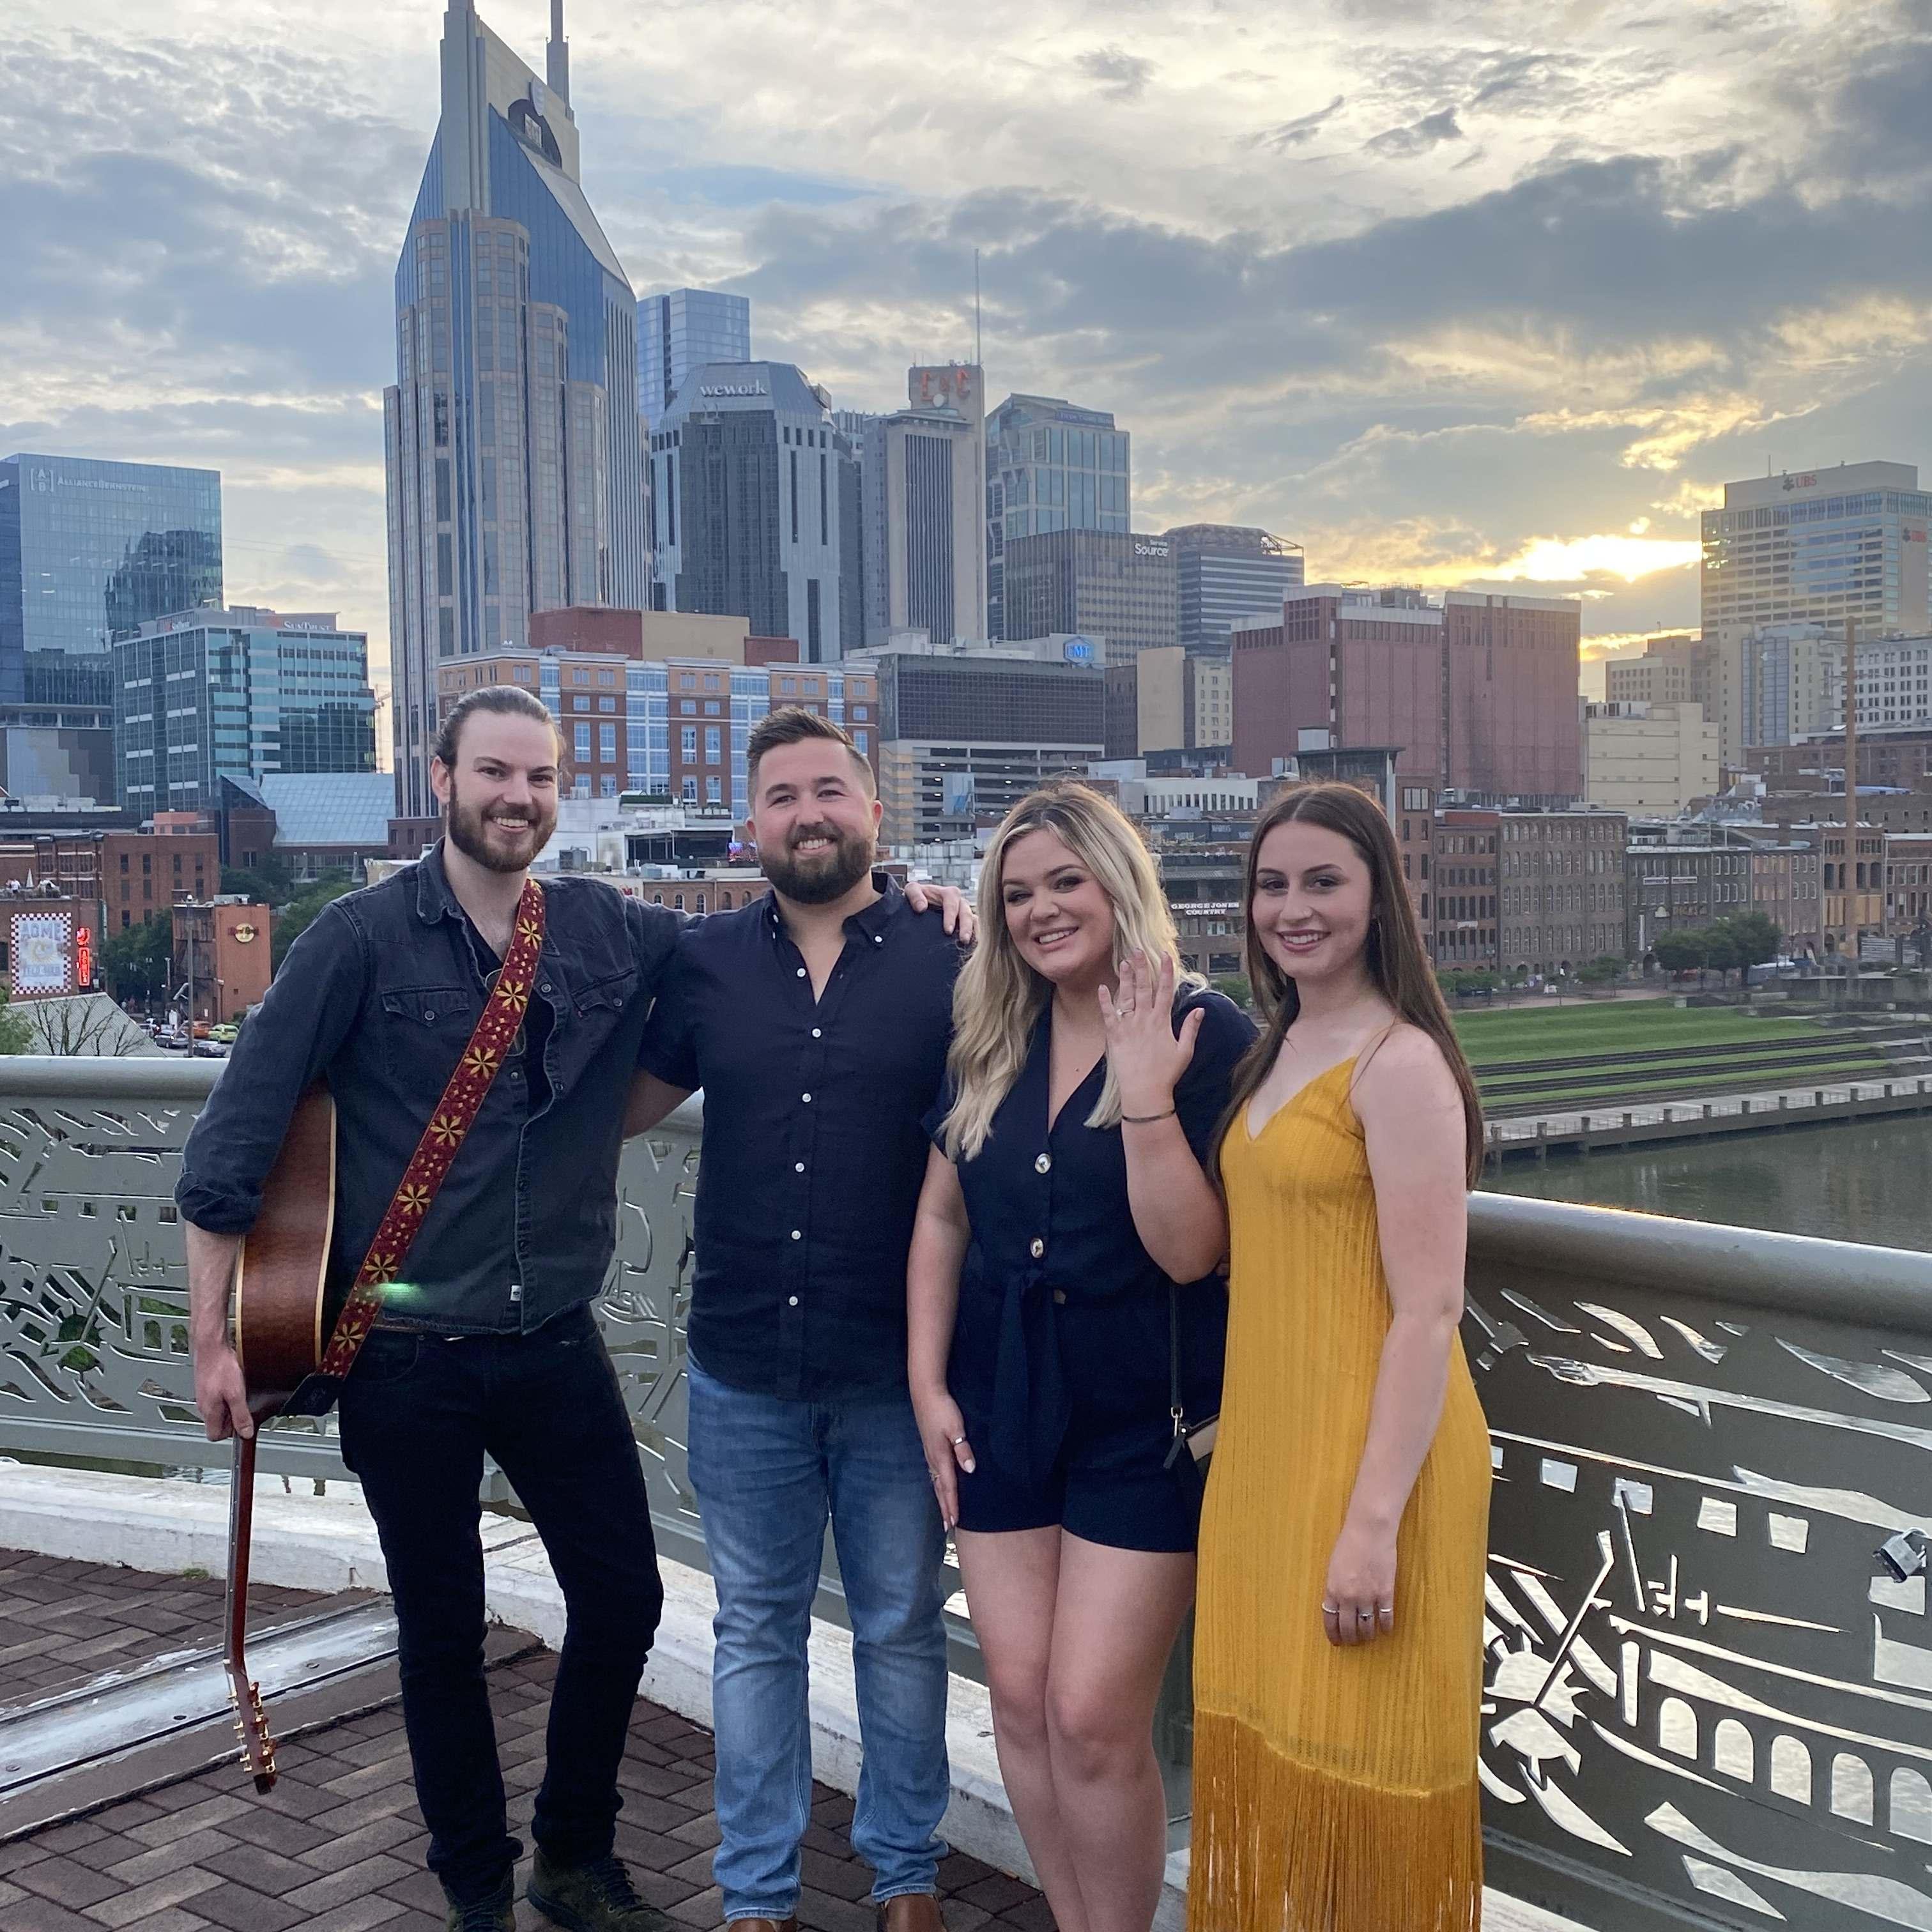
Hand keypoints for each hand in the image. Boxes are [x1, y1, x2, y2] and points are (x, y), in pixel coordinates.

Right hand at [193, 1339, 253, 1441]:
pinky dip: (228, 1396)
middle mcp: (203, 1406)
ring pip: (218, 1411)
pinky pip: (218, 1399)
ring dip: (231, 1407)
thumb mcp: (236, 1394)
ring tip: (240, 1394)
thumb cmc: (221, 1367)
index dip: (230, 1434)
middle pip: (217, 1423)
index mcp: (208, 1411)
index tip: (241, 1424)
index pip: (214, 1435)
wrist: (211, 1346)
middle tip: (243, 1406)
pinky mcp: (207, 1387)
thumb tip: (246, 1433)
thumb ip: (241, 1415)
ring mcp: (204, 1396)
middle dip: (232, 1419)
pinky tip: (234, 1385)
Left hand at [905, 879, 976, 944]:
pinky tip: (970, 946)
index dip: (951, 917)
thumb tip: (921, 908)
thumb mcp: (912, 890)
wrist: (921, 904)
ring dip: (972, 932)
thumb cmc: (918, 896)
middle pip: (966, 913)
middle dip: (966, 927)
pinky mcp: (966, 923)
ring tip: (968, 944)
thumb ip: (915, 895)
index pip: (952, 905)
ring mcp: (965, 913)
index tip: (947, 930)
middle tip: (963, 940)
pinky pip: (975, 928)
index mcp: (949, 893)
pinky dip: (974, 936)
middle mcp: (960, 902)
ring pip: (973, 920)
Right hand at [912, 1386, 974, 1531]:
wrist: (925, 1393)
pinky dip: (938, 1485)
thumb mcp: (956, 1427)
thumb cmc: (942, 1409)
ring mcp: (929, 1453)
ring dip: (941, 1498)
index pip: (949, 1487)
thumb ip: (963, 1449)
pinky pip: (934, 1473)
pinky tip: (939, 1486)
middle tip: (948, 1527)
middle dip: (945, 1507)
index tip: (955, 1522)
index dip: (953, 1505)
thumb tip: (970, 1470)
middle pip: (940, 1489)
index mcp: (941, 1457)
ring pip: (936, 1482)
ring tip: (944, 1512)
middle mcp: (933, 1459)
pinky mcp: (929, 1447)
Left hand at [1100, 951, 1201, 1116]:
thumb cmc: (1166, 1074)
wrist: (1145, 1091)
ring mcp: (1129, 1026)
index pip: (1165, 991)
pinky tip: (1102, 987)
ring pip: (1127, 997)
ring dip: (1126, 979)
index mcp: (1162, 1021)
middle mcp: (1145, 1020)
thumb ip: (1191, 1028)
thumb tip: (1200, 1009)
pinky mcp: (1115, 1035)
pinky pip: (1108, 1015)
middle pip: (1144, 988)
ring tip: (1124, 962)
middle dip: (1142, 967)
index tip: (1166, 955)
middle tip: (1138, 950)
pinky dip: (1105, 1001)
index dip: (1166, 972)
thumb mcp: (1185, 1051)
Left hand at [1321, 1518, 1396, 1648]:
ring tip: (1368, 1638)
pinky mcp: (1385, 1594)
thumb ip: (1335, 1587)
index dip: (1334, 1634)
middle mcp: (1348, 1598)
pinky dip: (1386, 1627)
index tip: (1336, 1642)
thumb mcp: (1333, 1567)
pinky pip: (1386, 1618)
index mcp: (1332, 1590)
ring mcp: (1367, 1597)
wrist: (1369, 1532)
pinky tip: (1385, 1630)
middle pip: (1348, 1628)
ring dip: (1367, 1636)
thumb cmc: (1349, 1544)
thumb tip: (1336, 1604)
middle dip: (1350, 1639)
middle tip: (1353, 1643)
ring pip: (1367, 1626)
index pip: (1330, 1620)